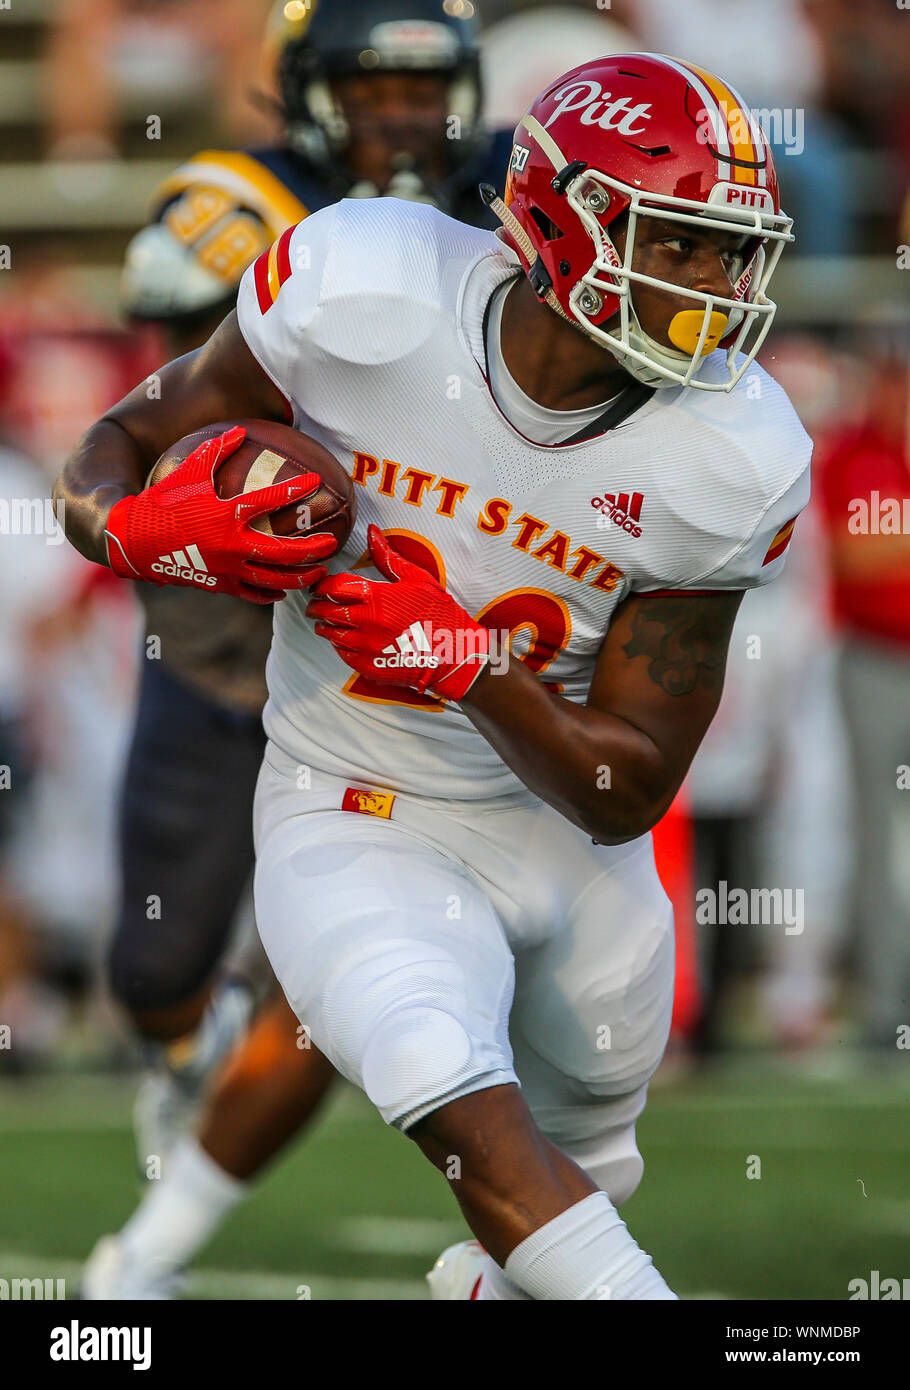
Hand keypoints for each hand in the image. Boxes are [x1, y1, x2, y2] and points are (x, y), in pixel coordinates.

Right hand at [104, 426, 336, 603]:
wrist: (134, 542)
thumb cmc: (161, 503)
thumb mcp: (187, 471)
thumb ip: (216, 450)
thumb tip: (240, 429)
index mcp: (227, 515)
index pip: (270, 500)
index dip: (295, 490)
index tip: (316, 483)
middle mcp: (233, 545)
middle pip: (286, 552)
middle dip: (314, 549)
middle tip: (333, 542)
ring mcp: (228, 569)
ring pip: (275, 579)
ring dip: (302, 576)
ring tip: (318, 572)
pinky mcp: (221, 585)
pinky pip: (254, 594)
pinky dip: (273, 593)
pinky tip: (285, 590)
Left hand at [307, 524, 489, 700]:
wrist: (455, 654)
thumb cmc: (439, 614)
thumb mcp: (418, 579)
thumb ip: (389, 557)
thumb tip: (372, 532)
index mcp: (377, 598)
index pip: (334, 587)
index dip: (323, 585)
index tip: (320, 585)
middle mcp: (368, 623)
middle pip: (327, 611)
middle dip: (317, 606)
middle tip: (315, 605)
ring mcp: (367, 648)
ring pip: (331, 634)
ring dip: (325, 627)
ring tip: (325, 622)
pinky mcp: (370, 667)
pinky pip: (343, 654)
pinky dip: (340, 646)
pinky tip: (344, 640)